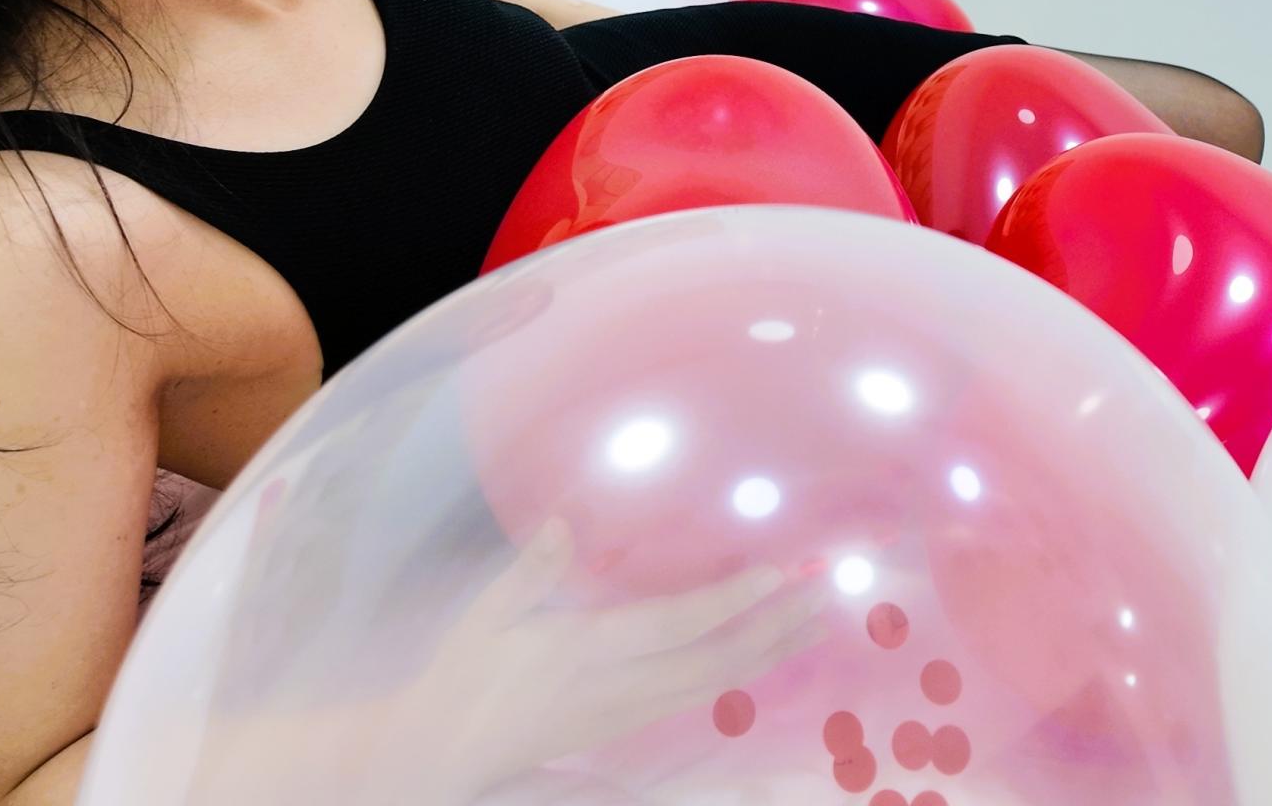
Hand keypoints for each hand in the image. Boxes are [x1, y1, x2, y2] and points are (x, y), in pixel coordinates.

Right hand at [396, 518, 830, 800]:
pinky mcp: (624, 728)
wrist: (448, 752)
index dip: (729, 600)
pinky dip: (739, 673)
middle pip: (713, 663)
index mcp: (585, 652)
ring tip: (812, 623)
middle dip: (774, 629)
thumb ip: (530, 570)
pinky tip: (761, 655)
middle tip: (822, 594)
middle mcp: (618, 688)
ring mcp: (626, 714)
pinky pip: (697, 698)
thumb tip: (563, 521)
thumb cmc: (464, 673)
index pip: (674, 626)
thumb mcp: (484, 616)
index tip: (775, 573)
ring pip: (713, 685)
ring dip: (768, 652)